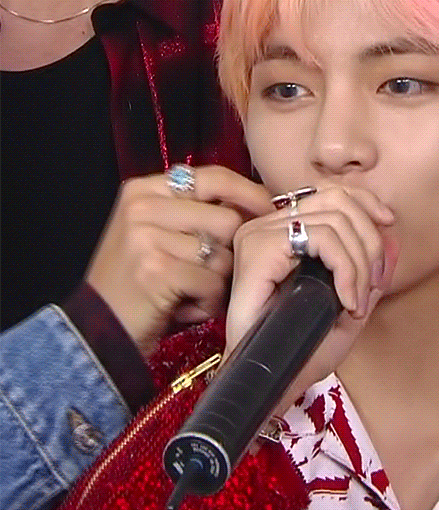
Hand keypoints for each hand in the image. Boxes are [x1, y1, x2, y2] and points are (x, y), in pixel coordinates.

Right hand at [86, 166, 273, 355]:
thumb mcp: (159, 234)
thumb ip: (196, 213)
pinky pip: (212, 283)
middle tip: (209, 274)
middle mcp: (143, 206)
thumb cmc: (140, 284)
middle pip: (227, 219)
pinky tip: (184, 309)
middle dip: (230, 253)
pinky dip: (208, 303)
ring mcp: (147, 236)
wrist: (97, 332)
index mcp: (145, 190)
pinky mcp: (156, 269)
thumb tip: (259, 205)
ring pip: (223, 254)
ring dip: (218, 282)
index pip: (214, 177)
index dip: (249, 193)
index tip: (271, 210)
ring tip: (191, 293)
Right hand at [223, 184, 396, 414]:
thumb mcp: (345, 305)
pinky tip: (348, 301)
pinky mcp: (260, 248)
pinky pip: (322, 238)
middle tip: (371, 287)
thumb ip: (368, 273)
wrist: (269, 381)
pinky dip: (347, 269)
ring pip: (334, 220)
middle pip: (337, 200)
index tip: (389, 224)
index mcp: (284, 231)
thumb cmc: (302, 348)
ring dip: (360, 264)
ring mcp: (261, 234)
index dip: (365, 202)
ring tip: (357, 301)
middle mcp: (269, 225)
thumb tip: (394, 238)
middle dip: (369, 241)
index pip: (331, 193)